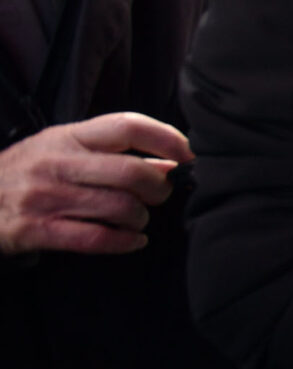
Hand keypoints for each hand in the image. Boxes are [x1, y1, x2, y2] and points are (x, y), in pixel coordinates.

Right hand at [0, 113, 190, 255]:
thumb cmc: (28, 171)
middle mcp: (56, 163)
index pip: (127, 126)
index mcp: (66, 136)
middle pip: (133, 172)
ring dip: (142, 217)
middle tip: (161, 194)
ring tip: (139, 218)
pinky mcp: (36, 230)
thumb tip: (170, 162)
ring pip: (120, 207)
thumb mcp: (62, 148)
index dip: (167, 139)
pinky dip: (124, 242)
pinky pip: (95, 238)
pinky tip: (133, 240)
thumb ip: (110, 151)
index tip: (188, 154)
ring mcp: (45, 197)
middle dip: (160, 188)